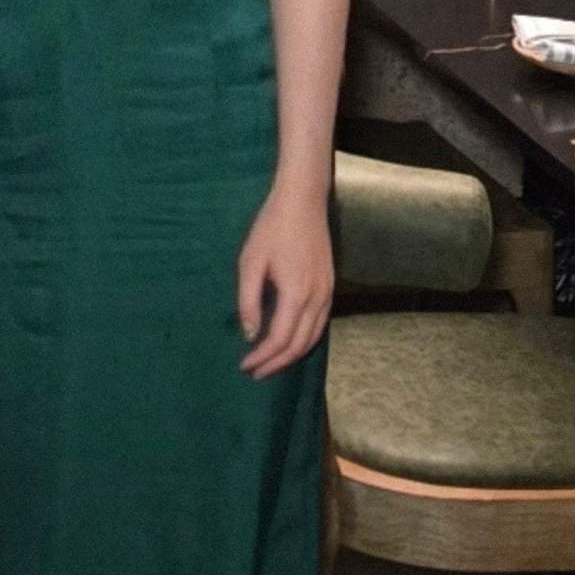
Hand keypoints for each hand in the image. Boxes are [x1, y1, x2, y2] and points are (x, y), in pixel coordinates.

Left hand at [237, 187, 333, 376]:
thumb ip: (248, 300)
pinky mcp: (329, 287)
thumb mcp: (250, 262)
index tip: (245, 365)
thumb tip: (250, 334)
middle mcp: (317, 299)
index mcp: (296, 294)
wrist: (303, 202)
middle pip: (299, 345)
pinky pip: (320, 324)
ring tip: (270, 362)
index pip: (280, 339)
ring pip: (313, 337)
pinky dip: (305, 340)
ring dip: (292, 354)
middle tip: (256, 372)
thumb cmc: (271, 229)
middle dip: (277, 363)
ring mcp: (327, 294)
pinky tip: (290, 341)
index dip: (262, 357)